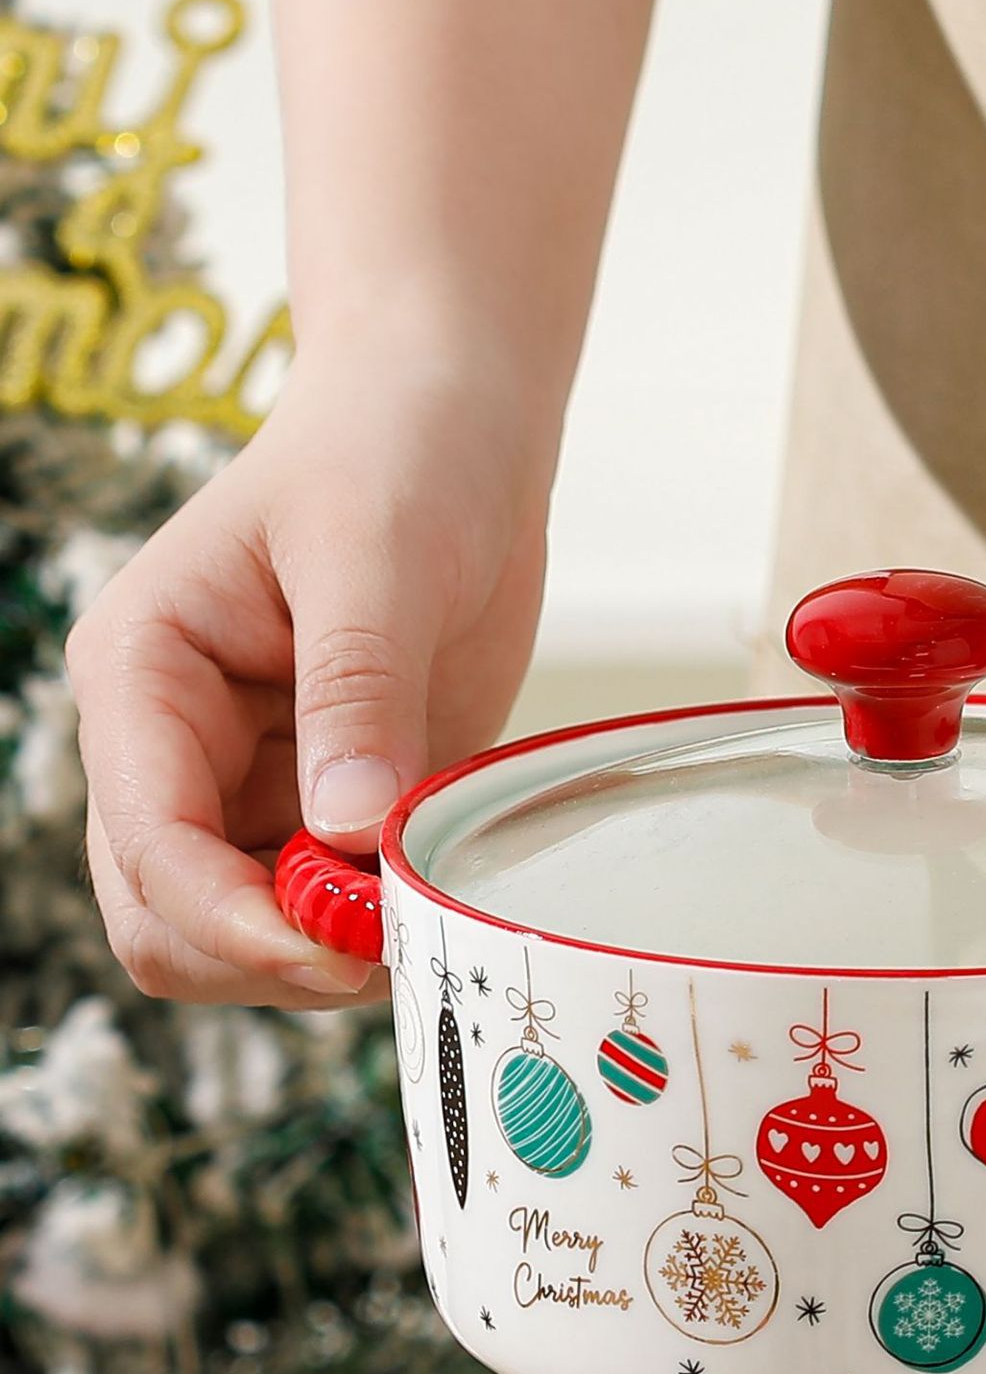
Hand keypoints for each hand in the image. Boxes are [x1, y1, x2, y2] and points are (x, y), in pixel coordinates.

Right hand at [68, 357, 552, 1006]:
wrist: (454, 418)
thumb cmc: (395, 449)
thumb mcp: (376, 554)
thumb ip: (357, 690)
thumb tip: (348, 831)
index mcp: (144, 677)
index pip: (151, 844)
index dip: (235, 919)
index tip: (342, 948)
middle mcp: (179, 745)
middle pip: (172, 919)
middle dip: (272, 955)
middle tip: (398, 945)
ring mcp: (257, 777)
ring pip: (250, 929)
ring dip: (328, 951)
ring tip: (431, 914)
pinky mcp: (338, 792)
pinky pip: (335, 897)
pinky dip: (380, 918)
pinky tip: (443, 891)